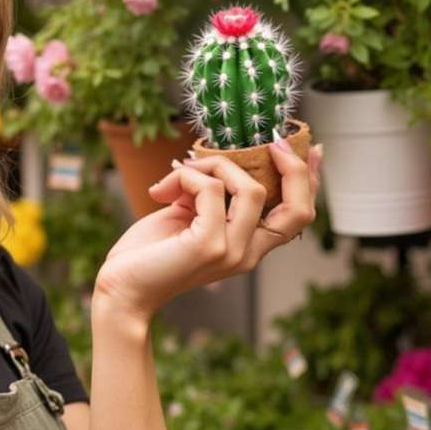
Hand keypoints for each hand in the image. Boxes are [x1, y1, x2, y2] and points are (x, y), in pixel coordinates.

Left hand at [93, 140, 322, 321]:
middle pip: (298, 209)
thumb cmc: (149, 253)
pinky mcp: (209, 247)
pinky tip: (161, 191)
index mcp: (248, 246)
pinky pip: (209, 189)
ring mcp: (232, 252)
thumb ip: (209, 194)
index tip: (308, 147)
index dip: (309, 180)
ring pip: (250, 189)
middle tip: (271, 141)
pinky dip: (186, 177)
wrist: (121, 288)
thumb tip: (214, 161)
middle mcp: (249, 253)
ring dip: (213, 165)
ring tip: (180, 172)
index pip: (297, 216)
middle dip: (293, 167)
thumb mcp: (187, 215)